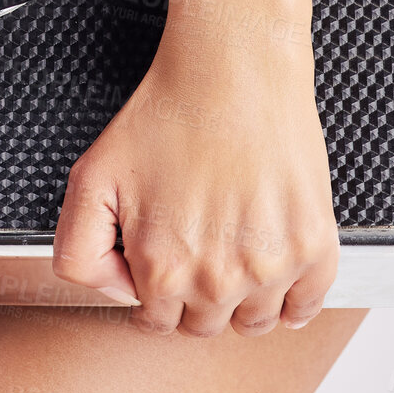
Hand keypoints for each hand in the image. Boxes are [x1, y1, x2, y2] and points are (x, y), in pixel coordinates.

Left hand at [52, 35, 338, 336]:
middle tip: (198, 247)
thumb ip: (79, 251)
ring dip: (242, 298)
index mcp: (162, 271)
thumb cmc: (168, 113)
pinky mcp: (314, 245)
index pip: (157, 320)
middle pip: (206, 324)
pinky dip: (294, 297)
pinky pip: (307, 305)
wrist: (233, 68)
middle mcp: (218, 281)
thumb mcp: (91, 177)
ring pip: (255, 320)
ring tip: (233, 249)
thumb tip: (117, 292)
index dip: (156, 290)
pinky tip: (275, 265)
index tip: (165, 261)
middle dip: (196, 296)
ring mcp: (271, 267)